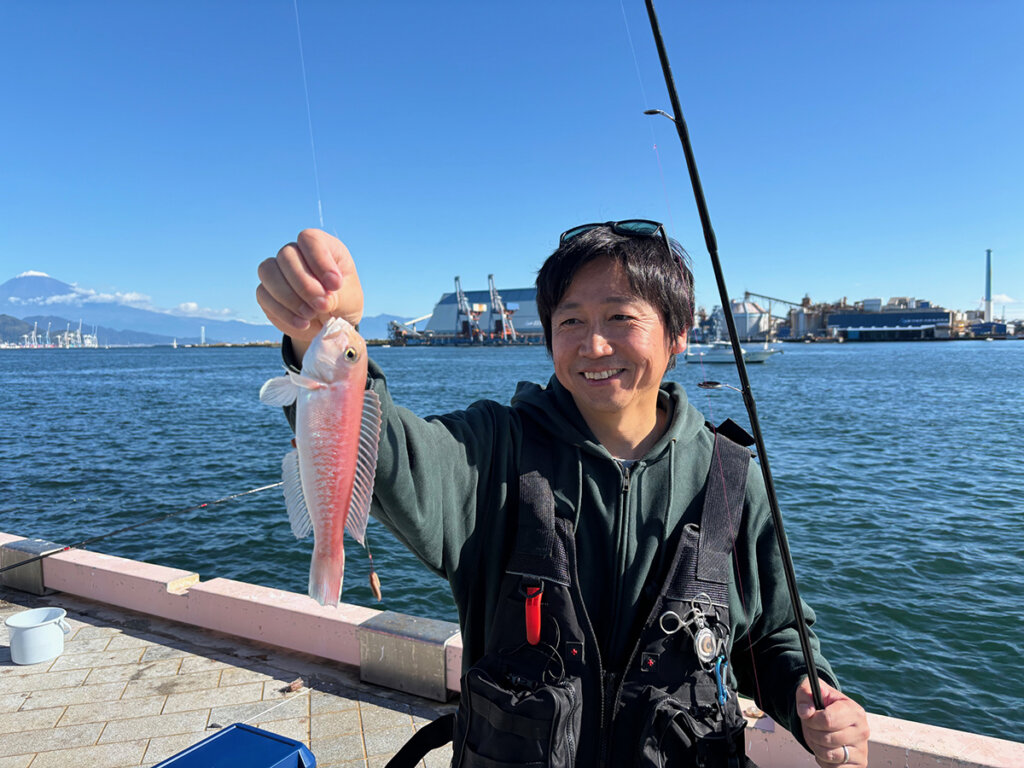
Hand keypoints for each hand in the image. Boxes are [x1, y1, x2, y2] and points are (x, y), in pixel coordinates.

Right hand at [256, 229, 363, 356]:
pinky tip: (303, 323)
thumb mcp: (350, 299)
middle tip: (322, 305)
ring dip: (289, 297)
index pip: (310, 239)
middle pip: (286, 255)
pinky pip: (264, 295)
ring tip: (311, 314)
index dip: (320, 260)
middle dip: (304, 284)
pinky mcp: (266, 291)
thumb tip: (320, 301)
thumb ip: (338, 297)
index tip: (335, 285)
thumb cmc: (344, 303)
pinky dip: (283, 312)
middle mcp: (297, 253)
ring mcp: (279, 270)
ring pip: (268, 272)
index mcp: (323, 246)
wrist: (331, 322)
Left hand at [796, 677, 868, 766]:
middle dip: (812, 733)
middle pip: (827, 738)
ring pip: (829, 755)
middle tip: (812, 727)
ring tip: (817, 737)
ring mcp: (862, 750)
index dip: (812, 720)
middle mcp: (862, 731)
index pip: (827, 719)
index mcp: (854, 711)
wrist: (830, 718)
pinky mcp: (858, 765)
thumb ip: (804, 695)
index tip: (809, 716)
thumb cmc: (821, 703)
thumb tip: (805, 712)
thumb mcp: (811, 691)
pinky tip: (825, 748)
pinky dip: (823, 760)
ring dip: (816, 747)